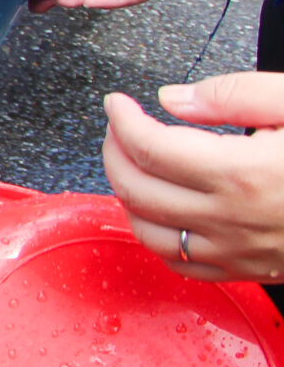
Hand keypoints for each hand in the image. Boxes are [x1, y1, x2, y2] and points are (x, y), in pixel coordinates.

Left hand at [102, 74, 283, 282]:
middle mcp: (232, 219)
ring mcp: (240, 251)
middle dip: (114, 153)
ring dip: (127, 196)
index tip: (118, 103)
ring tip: (134, 165)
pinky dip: (157, 236)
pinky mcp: (252, 271)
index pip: (148, 146)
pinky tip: (162, 210)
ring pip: (149, 233)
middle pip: (136, 189)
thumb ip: (233, 95)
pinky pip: (182, 264)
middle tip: (119, 128)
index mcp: (241, 172)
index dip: (121, 119)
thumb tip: (173, 99)